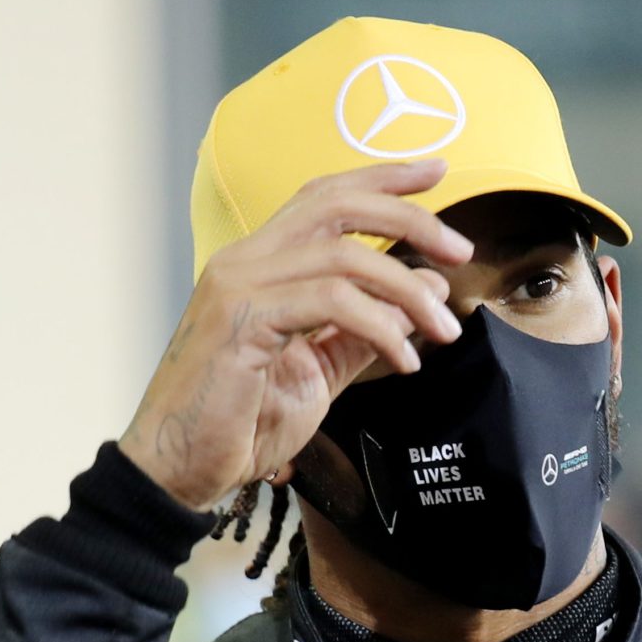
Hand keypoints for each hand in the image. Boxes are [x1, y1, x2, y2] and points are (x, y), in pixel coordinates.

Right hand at [120, 161, 470, 509]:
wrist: (180, 471)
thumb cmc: (242, 423)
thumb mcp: (320, 369)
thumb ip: (368, 327)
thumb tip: (427, 286)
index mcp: (260, 264)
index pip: (324, 198)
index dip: (382, 178)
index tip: (437, 170)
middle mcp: (244, 261)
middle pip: (336, 206)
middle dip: (407, 217)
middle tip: (460, 249)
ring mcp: (238, 287)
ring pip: (343, 255)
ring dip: (408, 291)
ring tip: (443, 331)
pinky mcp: (242, 322)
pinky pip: (330, 302)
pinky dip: (381, 327)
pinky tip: (404, 361)